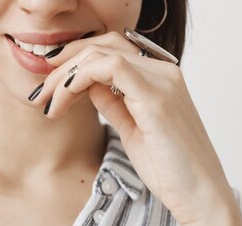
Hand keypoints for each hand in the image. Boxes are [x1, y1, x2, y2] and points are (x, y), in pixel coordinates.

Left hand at [31, 30, 241, 224]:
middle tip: (40, 92)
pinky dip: (79, 78)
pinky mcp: (156, 97)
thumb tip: (85, 84)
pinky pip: (109, 67)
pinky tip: (64, 98)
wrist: (200, 197)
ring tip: (47, 101)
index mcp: (159, 76)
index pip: (110, 48)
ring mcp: (162, 80)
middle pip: (102, 44)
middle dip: (63, 64)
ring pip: (100, 53)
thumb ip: (112, 101)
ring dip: (65, 75)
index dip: (74, 58)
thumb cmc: (169, 168)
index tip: (50, 80)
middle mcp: (163, 71)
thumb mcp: (131, 127)